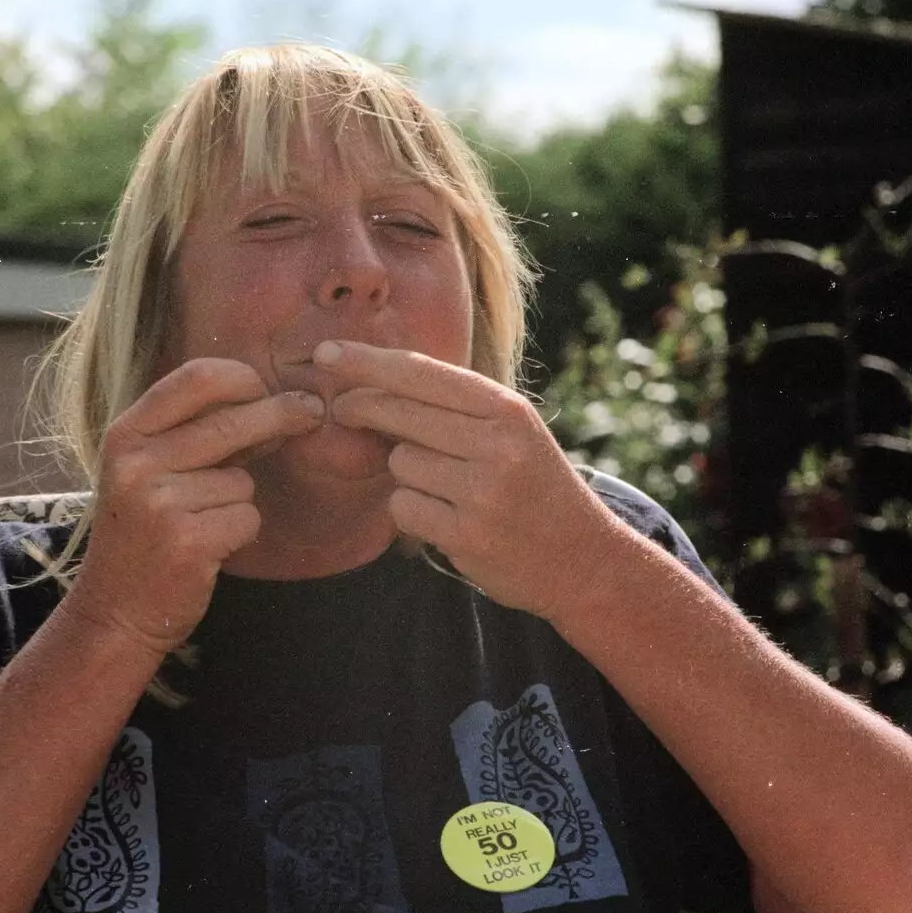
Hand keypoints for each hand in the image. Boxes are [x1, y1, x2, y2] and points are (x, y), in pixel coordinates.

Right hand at [68, 359, 323, 655]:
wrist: (115, 611)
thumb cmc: (142, 537)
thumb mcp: (147, 473)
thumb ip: (196, 436)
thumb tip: (271, 402)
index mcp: (126, 434)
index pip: (195, 377)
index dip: (242, 378)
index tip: (267, 390)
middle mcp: (138, 463)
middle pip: (231, 421)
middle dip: (281, 414)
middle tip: (310, 413)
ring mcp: (160, 502)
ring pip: (243, 480)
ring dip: (239, 502)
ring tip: (202, 524)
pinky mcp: (188, 541)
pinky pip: (247, 518)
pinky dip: (240, 533)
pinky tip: (209, 549)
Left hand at [323, 340, 608, 618]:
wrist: (584, 560)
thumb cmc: (536, 489)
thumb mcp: (513, 434)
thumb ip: (457, 408)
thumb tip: (374, 383)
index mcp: (507, 410)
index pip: (423, 374)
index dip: (368, 362)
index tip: (326, 352)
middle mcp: (497, 446)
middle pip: (399, 413)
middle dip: (361, 408)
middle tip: (340, 410)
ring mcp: (482, 492)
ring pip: (400, 464)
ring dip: (405, 474)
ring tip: (446, 489)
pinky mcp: (467, 536)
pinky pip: (404, 508)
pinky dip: (412, 513)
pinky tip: (445, 520)